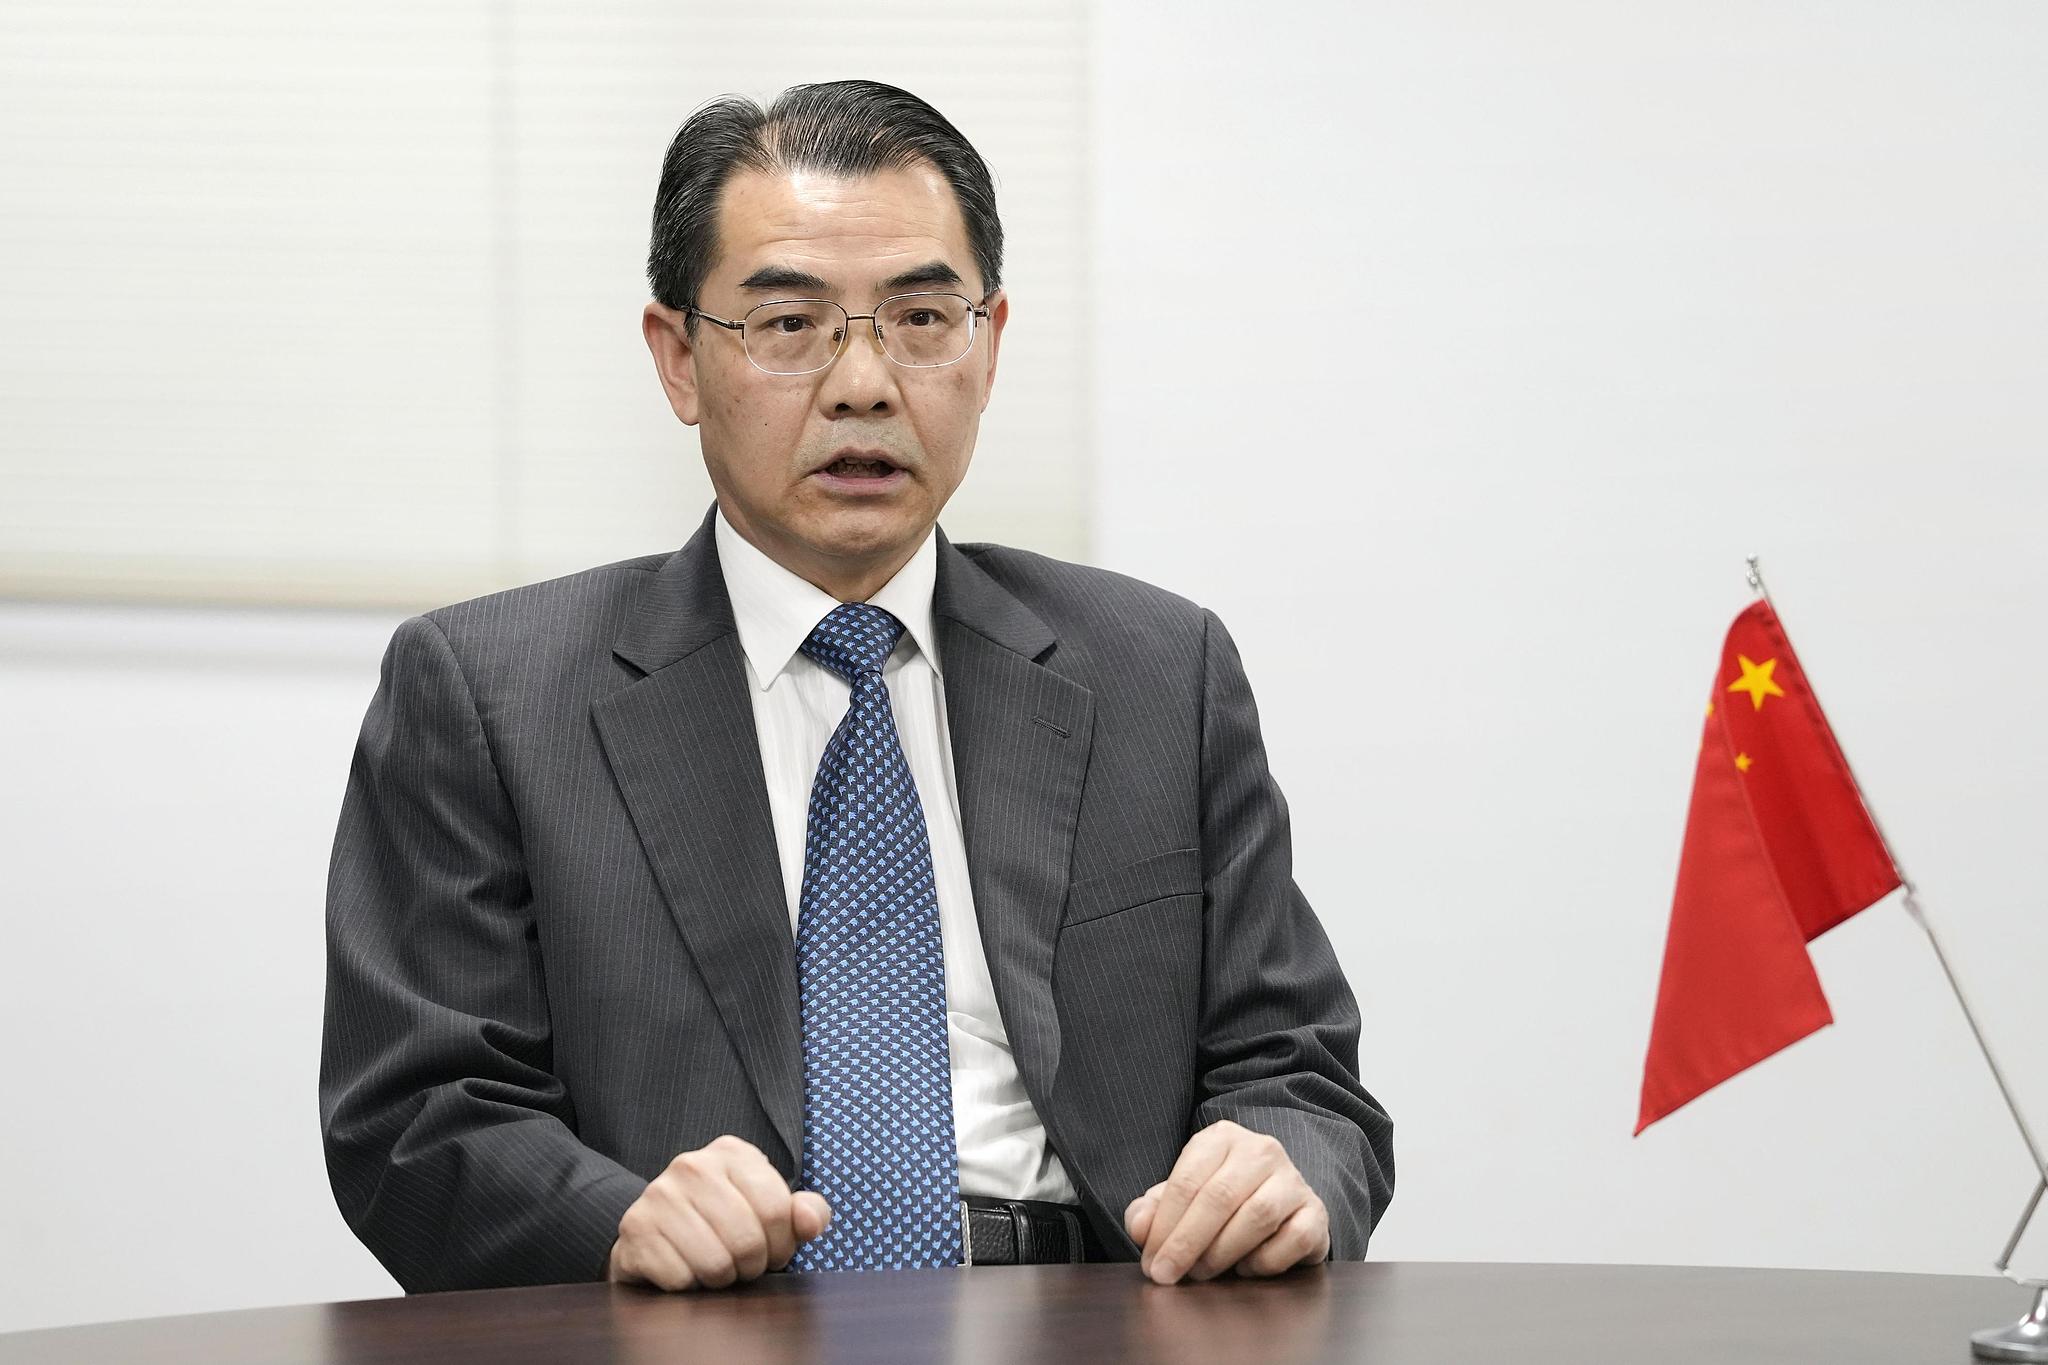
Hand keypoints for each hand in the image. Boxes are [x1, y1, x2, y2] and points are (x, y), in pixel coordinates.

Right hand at [607, 1135, 831, 1289]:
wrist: (658, 1231)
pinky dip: (688, 1286)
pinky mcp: (635, 1228)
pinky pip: (680, 1279)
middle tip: (743, 1266)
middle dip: (752, 1266)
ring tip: (716, 1268)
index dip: (782, 1244)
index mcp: (732, 1153)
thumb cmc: (725, 1222)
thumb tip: (811, 1221)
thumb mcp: (769, 1210)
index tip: (772, 1252)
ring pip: (714, 1263)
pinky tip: (685, 1271)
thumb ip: (802, 1213)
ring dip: (721, 1280)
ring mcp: (658, 1194)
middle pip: (746, 1240)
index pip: (776, 1208)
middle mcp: (692, 1165)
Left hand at [1123, 1120, 1329, 1284]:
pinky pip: (1293, 1239)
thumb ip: (1152, 1210)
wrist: (1278, 1202)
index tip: (1151, 1264)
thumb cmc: (1221, 1201)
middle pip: (1219, 1197)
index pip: (1187, 1181)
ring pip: (1257, 1215)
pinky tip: (1247, 1268)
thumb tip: (1140, 1228)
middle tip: (1168, 1275)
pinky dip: (1266, 1261)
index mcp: (1221, 1138)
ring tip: (1203, 1273)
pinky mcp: (1316, 1212)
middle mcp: (1261, 1151)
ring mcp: (1293, 1180)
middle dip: (1187, 1243)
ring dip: (1223, 1252)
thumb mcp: (1182, 1198)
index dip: (1165, 1227)